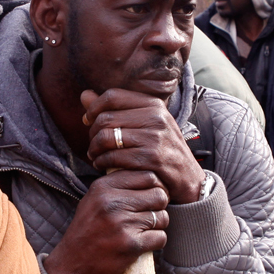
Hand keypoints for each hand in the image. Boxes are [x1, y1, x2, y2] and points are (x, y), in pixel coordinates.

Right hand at [43, 170, 169, 273]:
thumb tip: (153, 179)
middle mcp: (112, 202)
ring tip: (141, 231)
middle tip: (148, 216)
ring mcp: (122, 223)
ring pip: (162, 217)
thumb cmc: (86, 231)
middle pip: (160, 195)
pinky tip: (141, 244)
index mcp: (103, 187)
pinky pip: (161, 237)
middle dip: (159, 206)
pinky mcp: (131, 245)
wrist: (71, 264)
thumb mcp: (93, 199)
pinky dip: (155, 242)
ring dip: (157, 226)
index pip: (148, 176)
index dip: (155, 187)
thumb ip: (117, 186)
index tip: (149, 199)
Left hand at [80, 89, 204, 203]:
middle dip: (92, 134)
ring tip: (95, 156)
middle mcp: (156, 117)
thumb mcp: (144, 124)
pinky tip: (102, 166)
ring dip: (94, 150)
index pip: (112, 96)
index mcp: (153, 104)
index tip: (88, 121)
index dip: (94, 108)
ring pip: (107, 137)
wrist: (188, 178)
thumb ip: (114, 109)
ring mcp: (155, 137)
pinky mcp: (152, 158)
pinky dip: (102, 162)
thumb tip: (84, 95)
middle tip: (92, 146)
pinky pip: (115, 156)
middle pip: (106, 118)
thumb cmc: (161, 149)